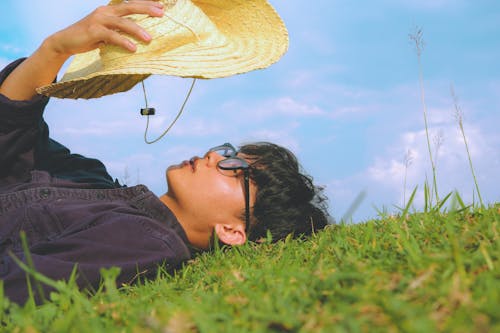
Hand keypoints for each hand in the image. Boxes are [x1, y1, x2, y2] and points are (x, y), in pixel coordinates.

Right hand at [46, 0, 164, 58]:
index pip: (130, 4)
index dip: (145, 3)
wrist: (66, 41)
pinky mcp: (94, 31)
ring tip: (149, 39)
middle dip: (146, 9)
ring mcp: (99, 20)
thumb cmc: (89, 37)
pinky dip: (124, 42)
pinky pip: (112, 36)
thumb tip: (139, 37)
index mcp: (110, 10)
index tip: (161, 6)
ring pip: (123, 22)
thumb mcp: (107, 31)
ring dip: (137, 30)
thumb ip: (120, 30)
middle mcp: (105, 11)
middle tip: (161, 13)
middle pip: (129, 7)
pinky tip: (133, 48)